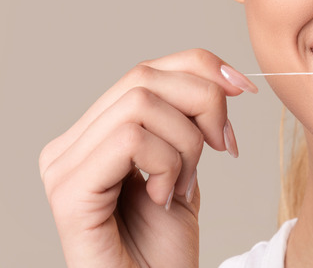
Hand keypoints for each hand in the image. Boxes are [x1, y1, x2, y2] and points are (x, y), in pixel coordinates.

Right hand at [39, 49, 255, 266]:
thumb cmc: (163, 249)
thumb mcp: (186, 169)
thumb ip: (188, 124)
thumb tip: (223, 79)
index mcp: (95, 134)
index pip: (147, 70)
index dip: (202, 67)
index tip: (245, 89)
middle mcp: (71, 145)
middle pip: (144, 76)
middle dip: (203, 103)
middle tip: (223, 147)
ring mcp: (64, 167)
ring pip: (140, 104)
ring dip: (185, 143)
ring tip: (183, 184)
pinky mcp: (70, 192)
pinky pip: (130, 140)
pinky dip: (165, 163)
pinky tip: (165, 197)